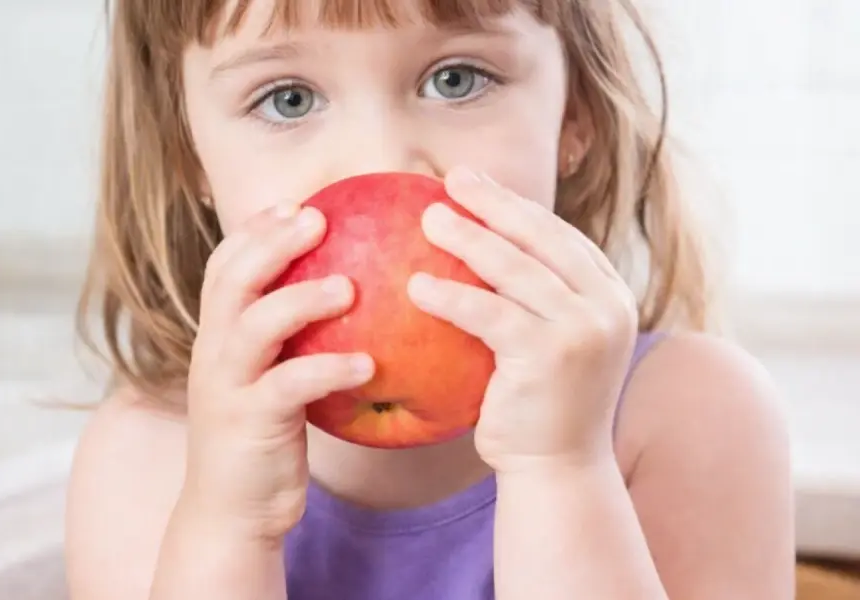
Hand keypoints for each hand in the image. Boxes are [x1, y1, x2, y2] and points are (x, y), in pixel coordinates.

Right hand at [184, 203, 374, 540]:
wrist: (229, 513)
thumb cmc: (261, 440)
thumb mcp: (265, 380)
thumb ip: (286, 341)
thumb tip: (344, 299)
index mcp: (217, 337)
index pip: (224, 267)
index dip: (254, 231)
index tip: (294, 204)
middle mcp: (214, 353)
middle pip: (233, 281)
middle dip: (272, 243)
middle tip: (319, 218)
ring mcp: (226, 388)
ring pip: (254, 325)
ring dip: (302, 299)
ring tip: (350, 287)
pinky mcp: (248, 424)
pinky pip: (289, 386)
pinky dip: (328, 369)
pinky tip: (368, 364)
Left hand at [407, 166, 637, 472]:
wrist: (557, 468)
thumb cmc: (539, 403)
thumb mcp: (548, 339)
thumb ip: (533, 296)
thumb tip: (477, 245)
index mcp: (609, 294)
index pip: (558, 236)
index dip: (515, 205)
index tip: (474, 182)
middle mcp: (607, 305)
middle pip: (542, 238)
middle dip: (494, 203)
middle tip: (452, 178)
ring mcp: (585, 329)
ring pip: (517, 269)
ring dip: (469, 238)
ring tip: (429, 218)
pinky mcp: (553, 355)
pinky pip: (491, 313)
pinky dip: (452, 296)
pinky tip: (417, 286)